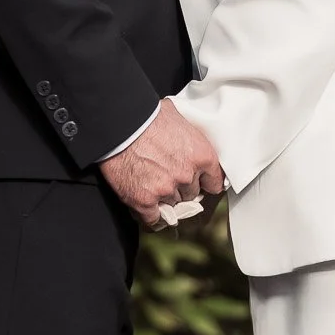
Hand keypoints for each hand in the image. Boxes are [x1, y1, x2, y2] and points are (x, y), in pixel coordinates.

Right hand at [100, 98, 223, 229]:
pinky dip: (149, 215)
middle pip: (191, 194)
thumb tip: (188, 135)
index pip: (214, 183)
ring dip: (164, 199)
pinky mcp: (144, 201)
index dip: (204, 182)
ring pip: (172, 206)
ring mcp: (166, 190)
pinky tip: (146, 207)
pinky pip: (153, 219)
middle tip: (167, 176)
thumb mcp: (179, 117)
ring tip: (151, 184)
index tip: (198, 182)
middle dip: (181, 188)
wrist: (119, 124)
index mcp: (202, 156)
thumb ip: (189, 134)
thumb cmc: (147, 116)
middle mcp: (187, 176)